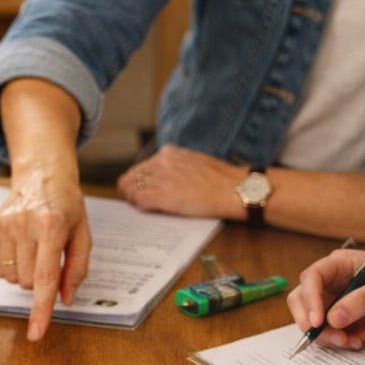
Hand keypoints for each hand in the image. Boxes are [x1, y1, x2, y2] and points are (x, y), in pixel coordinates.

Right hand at [0, 168, 90, 341]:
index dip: (41, 309)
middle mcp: (25, 225)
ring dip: (26, 274)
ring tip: (35, 248)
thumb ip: (77, 269)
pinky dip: (11, 267)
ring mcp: (5, 226)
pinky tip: (21, 247)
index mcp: (52, 227)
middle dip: (41, 281)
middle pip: (29, 283)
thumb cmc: (67, 207)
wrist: (42, 174)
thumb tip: (66, 300)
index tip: (35, 333)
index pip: (45, 278)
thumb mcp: (83, 234)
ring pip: (13, 279)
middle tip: (49, 256)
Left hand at [118, 144, 246, 218]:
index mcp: (168, 153)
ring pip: (129, 189)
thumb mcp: (193, 162)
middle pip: (129, 178)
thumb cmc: (220, 180)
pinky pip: (139, 200)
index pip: (139, 168)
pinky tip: (150, 210)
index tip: (141, 192)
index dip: (136, 183)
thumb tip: (161, 178)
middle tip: (138, 203)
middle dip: (130, 191)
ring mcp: (162, 178)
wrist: (235, 189)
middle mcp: (162, 162)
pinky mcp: (165, 195)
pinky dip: (140, 207)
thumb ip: (175, 166)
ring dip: (133, 200)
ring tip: (144, 208)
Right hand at [287, 248, 364, 349]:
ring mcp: (338, 303)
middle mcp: (333, 283)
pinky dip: (341, 341)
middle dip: (311, 322)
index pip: (311, 279)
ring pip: (315, 322)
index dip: (309, 300)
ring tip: (352, 341)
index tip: (318, 321)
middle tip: (329, 337)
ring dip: (328, 336)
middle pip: (303, 301)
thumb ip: (361, 301)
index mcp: (338, 266)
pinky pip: (331, 333)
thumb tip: (334, 318)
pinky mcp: (347, 320)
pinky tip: (361, 339)